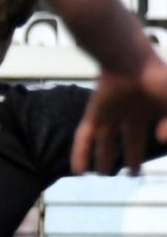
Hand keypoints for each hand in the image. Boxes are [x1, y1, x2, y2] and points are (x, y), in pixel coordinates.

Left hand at [71, 52, 166, 173]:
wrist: (131, 62)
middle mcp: (130, 111)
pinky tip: (77, 172)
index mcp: (151, 108)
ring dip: (102, 157)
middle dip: (130, 156)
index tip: (156, 153)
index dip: (157, 141)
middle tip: (131, 173)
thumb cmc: (158, 78)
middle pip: (129, 139)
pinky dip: (80, 154)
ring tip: (103, 174)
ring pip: (105, 139)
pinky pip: (84, 136)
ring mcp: (111, 112)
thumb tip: (162, 140)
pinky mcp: (94, 113)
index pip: (154, 132)